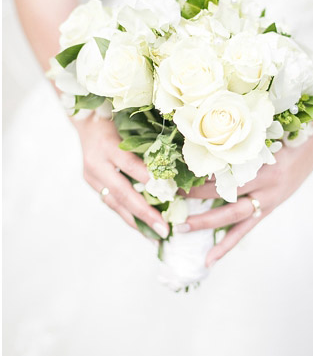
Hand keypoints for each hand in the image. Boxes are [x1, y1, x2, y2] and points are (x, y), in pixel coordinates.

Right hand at [72, 114, 168, 238]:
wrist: (87, 120)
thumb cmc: (119, 118)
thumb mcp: (134, 124)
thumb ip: (151, 142)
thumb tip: (182, 161)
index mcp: (107, 145)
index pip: (130, 165)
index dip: (149, 179)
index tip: (172, 191)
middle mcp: (97, 163)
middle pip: (122, 193)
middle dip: (144, 213)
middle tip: (164, 229)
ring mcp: (92, 176)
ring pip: (115, 203)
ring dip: (136, 221)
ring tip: (155, 237)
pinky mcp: (93, 183)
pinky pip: (112, 203)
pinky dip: (128, 215)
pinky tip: (143, 228)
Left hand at [181, 119, 312, 266]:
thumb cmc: (291, 130)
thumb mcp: (267, 129)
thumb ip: (241, 139)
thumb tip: (204, 138)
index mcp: (265, 159)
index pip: (227, 168)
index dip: (200, 171)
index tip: (175, 170)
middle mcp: (266, 182)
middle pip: (225, 192)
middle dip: (195, 196)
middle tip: (169, 197)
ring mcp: (269, 198)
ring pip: (232, 215)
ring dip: (206, 222)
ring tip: (181, 229)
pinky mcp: (270, 208)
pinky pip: (245, 229)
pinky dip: (227, 245)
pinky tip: (210, 259)